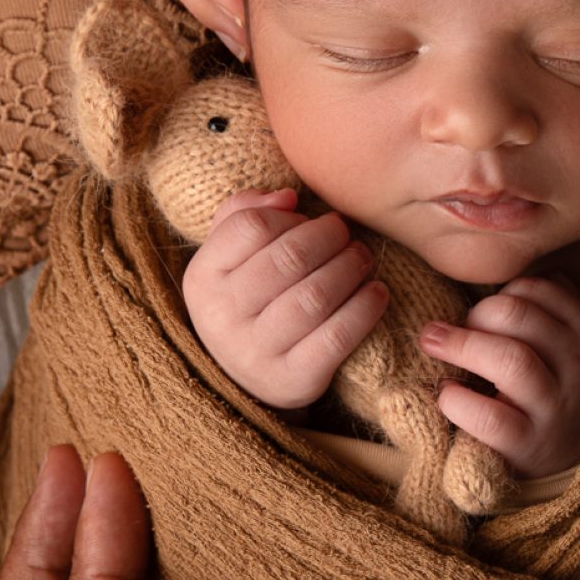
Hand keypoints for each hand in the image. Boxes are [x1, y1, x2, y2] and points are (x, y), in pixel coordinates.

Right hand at [183, 188, 388, 408]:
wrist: (247, 381)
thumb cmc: (248, 300)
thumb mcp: (230, 258)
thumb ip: (244, 213)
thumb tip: (287, 198)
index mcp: (203, 279)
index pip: (250, 227)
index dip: (289, 218)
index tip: (309, 221)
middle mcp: (222, 318)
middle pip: (289, 259)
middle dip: (329, 238)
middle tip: (347, 235)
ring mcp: (255, 354)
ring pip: (315, 297)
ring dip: (350, 268)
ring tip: (363, 258)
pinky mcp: (293, 381)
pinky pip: (337, 337)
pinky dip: (364, 309)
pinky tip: (376, 292)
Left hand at [418, 274, 579, 475]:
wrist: (573, 459)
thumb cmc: (553, 386)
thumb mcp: (566, 341)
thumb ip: (544, 302)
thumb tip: (495, 262)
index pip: (538, 288)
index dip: (498, 293)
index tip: (482, 314)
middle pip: (518, 315)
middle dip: (474, 315)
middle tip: (448, 330)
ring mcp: (556, 408)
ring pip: (509, 359)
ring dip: (461, 346)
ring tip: (433, 344)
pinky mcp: (528, 445)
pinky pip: (488, 416)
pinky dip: (456, 400)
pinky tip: (446, 394)